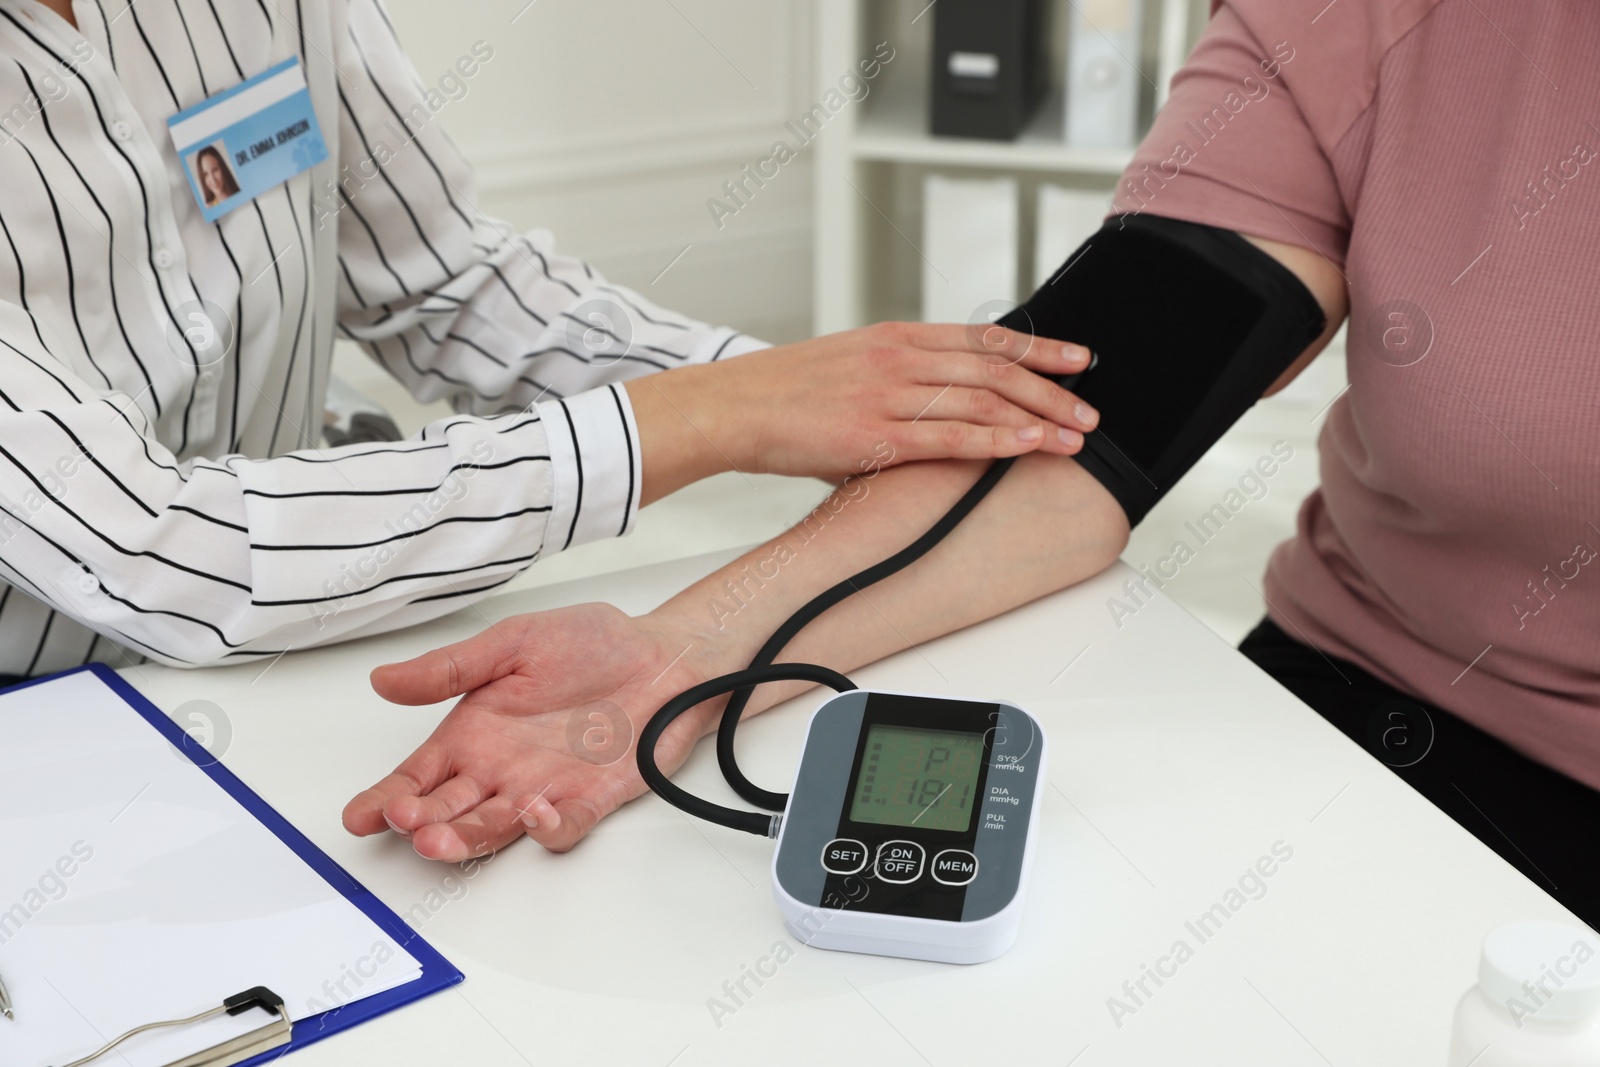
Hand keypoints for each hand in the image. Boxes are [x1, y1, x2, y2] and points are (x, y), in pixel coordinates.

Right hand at [342, 604, 712, 859]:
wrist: (664, 655)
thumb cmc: (591, 645)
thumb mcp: (513, 642)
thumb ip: (451, 668)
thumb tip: (384, 679)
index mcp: (474, 733)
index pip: (418, 777)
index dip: (386, 798)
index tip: (361, 814)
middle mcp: (502, 769)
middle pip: (448, 811)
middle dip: (422, 824)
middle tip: (407, 823)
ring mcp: (544, 788)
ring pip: (495, 829)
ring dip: (467, 838)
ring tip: (441, 838)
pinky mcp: (590, 799)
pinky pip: (562, 826)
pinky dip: (546, 827)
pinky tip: (532, 811)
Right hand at [626, 321, 1098, 502]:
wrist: (732, 406)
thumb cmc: (784, 394)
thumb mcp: (849, 367)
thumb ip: (896, 384)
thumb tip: (933, 416)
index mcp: (896, 336)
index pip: (983, 336)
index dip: (1038, 347)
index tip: (1077, 359)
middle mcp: (900, 358)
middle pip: (996, 367)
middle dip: (1052, 388)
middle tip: (1091, 408)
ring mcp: (890, 395)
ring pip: (983, 401)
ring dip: (1038, 417)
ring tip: (1076, 436)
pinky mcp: (876, 437)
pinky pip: (951, 437)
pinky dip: (998, 441)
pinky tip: (1030, 445)